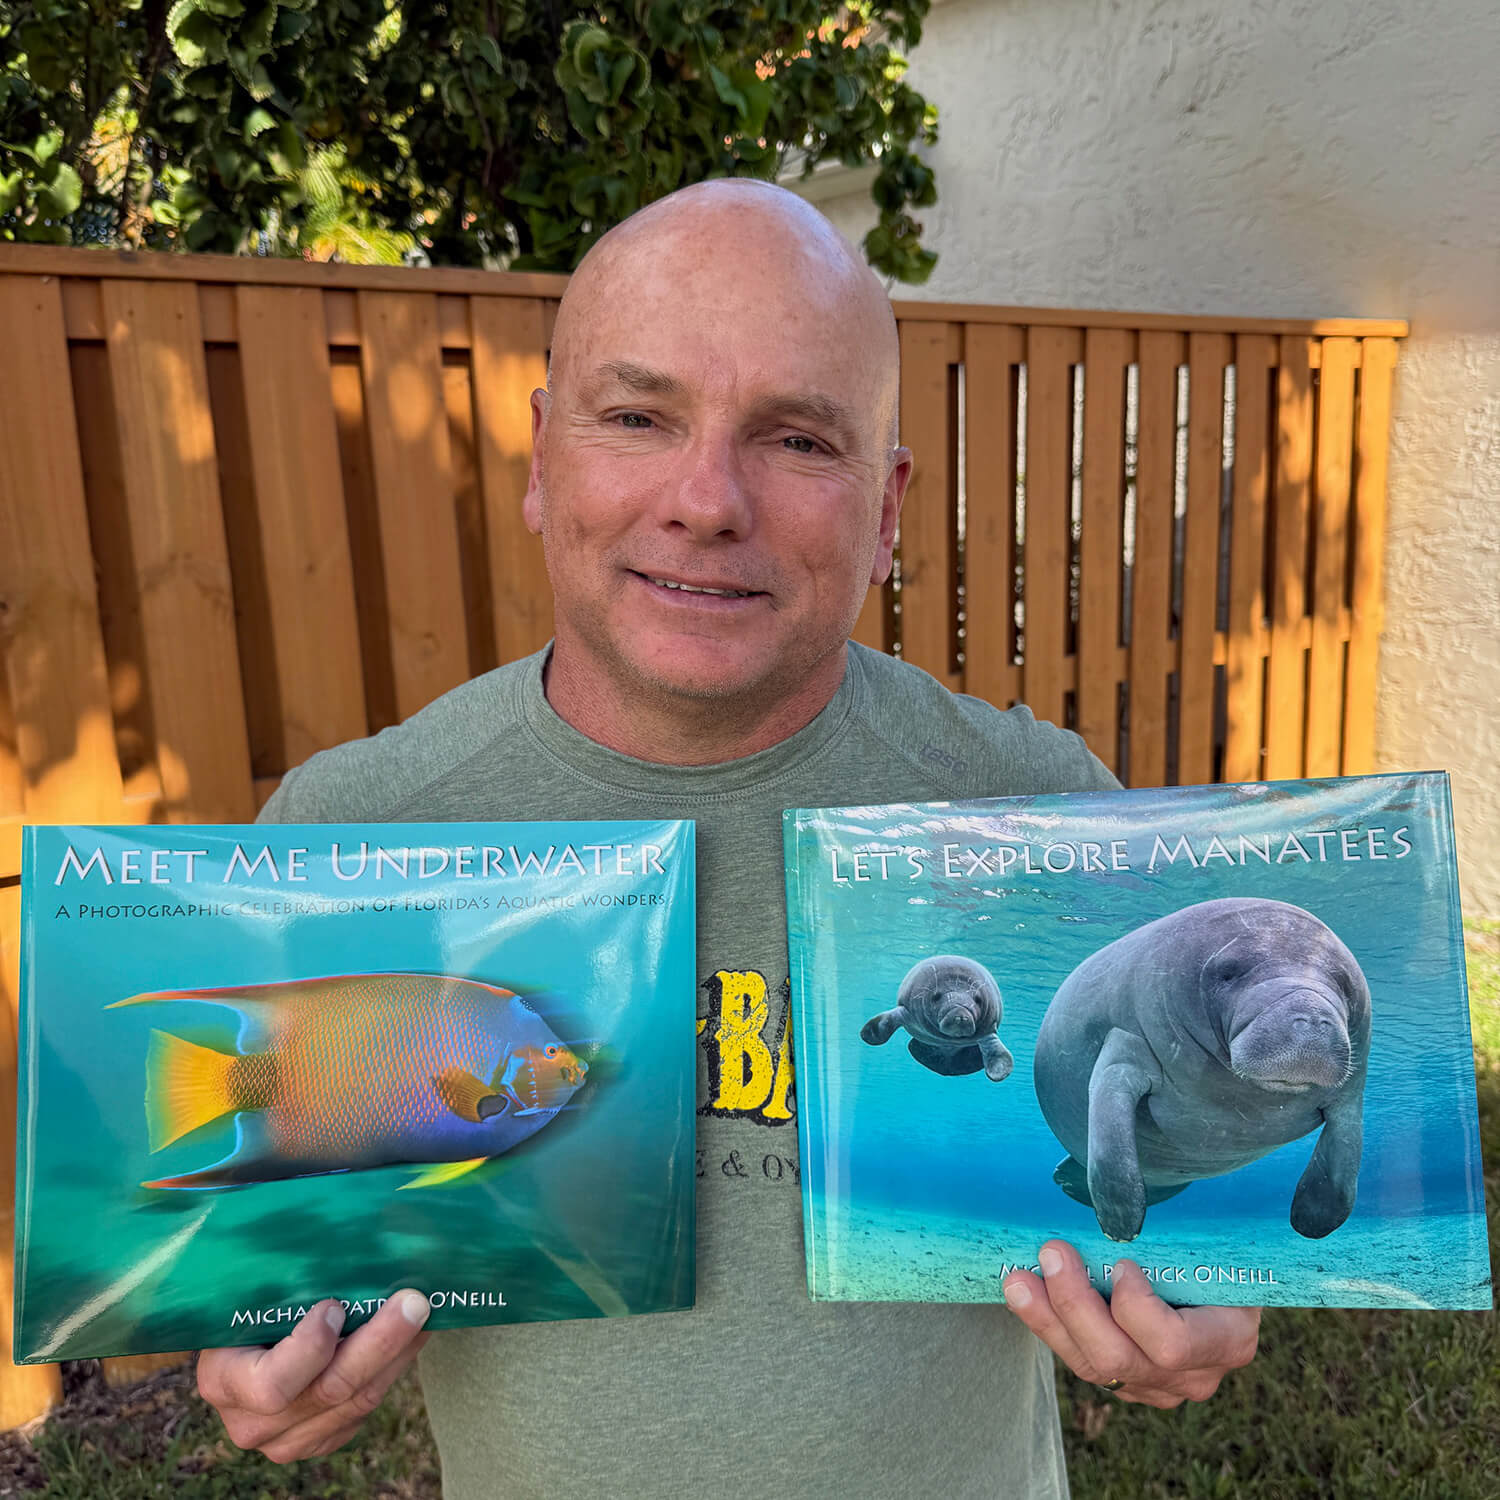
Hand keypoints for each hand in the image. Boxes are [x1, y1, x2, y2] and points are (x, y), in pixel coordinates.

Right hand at [197, 1289, 431, 1461]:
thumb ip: (276, 1276)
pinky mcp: (321, 1440)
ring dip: (397, 1353)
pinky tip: (412, 1335)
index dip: (310, 1349)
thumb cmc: (247, 1306)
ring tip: (425, 1311)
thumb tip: (326, 1232)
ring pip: (358, 1402)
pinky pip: (366, 1409)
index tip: (335, 1305)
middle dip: (379, 1343)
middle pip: (330, 1391)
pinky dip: (393, 1368)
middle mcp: (252, 1422)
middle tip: (413, 1301)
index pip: (272, 1384)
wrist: (243, 1346)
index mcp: (223, 1380)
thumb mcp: (246, 1292)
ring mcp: (286, 1440)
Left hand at [1002, 1241, 1259, 1408]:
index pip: (1174, 1344)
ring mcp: (1156, 1386)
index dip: (1137, 1310)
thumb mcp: (1216, 1242)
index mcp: (1227, 1339)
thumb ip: (1186, 1229)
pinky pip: (1080, 1361)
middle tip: (1051, 1253)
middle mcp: (1193, 1375)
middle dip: (1076, 1305)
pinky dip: (1048, 1325)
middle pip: (1119, 1358)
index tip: (1121, 1263)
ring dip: (1047, 1317)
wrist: (1222, 1286)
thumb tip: (1131, 1173)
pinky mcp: (1125, 1385)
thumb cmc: (1217, 1253)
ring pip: (1092, 1367)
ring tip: (1017, 1279)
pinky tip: (1023, 1293)